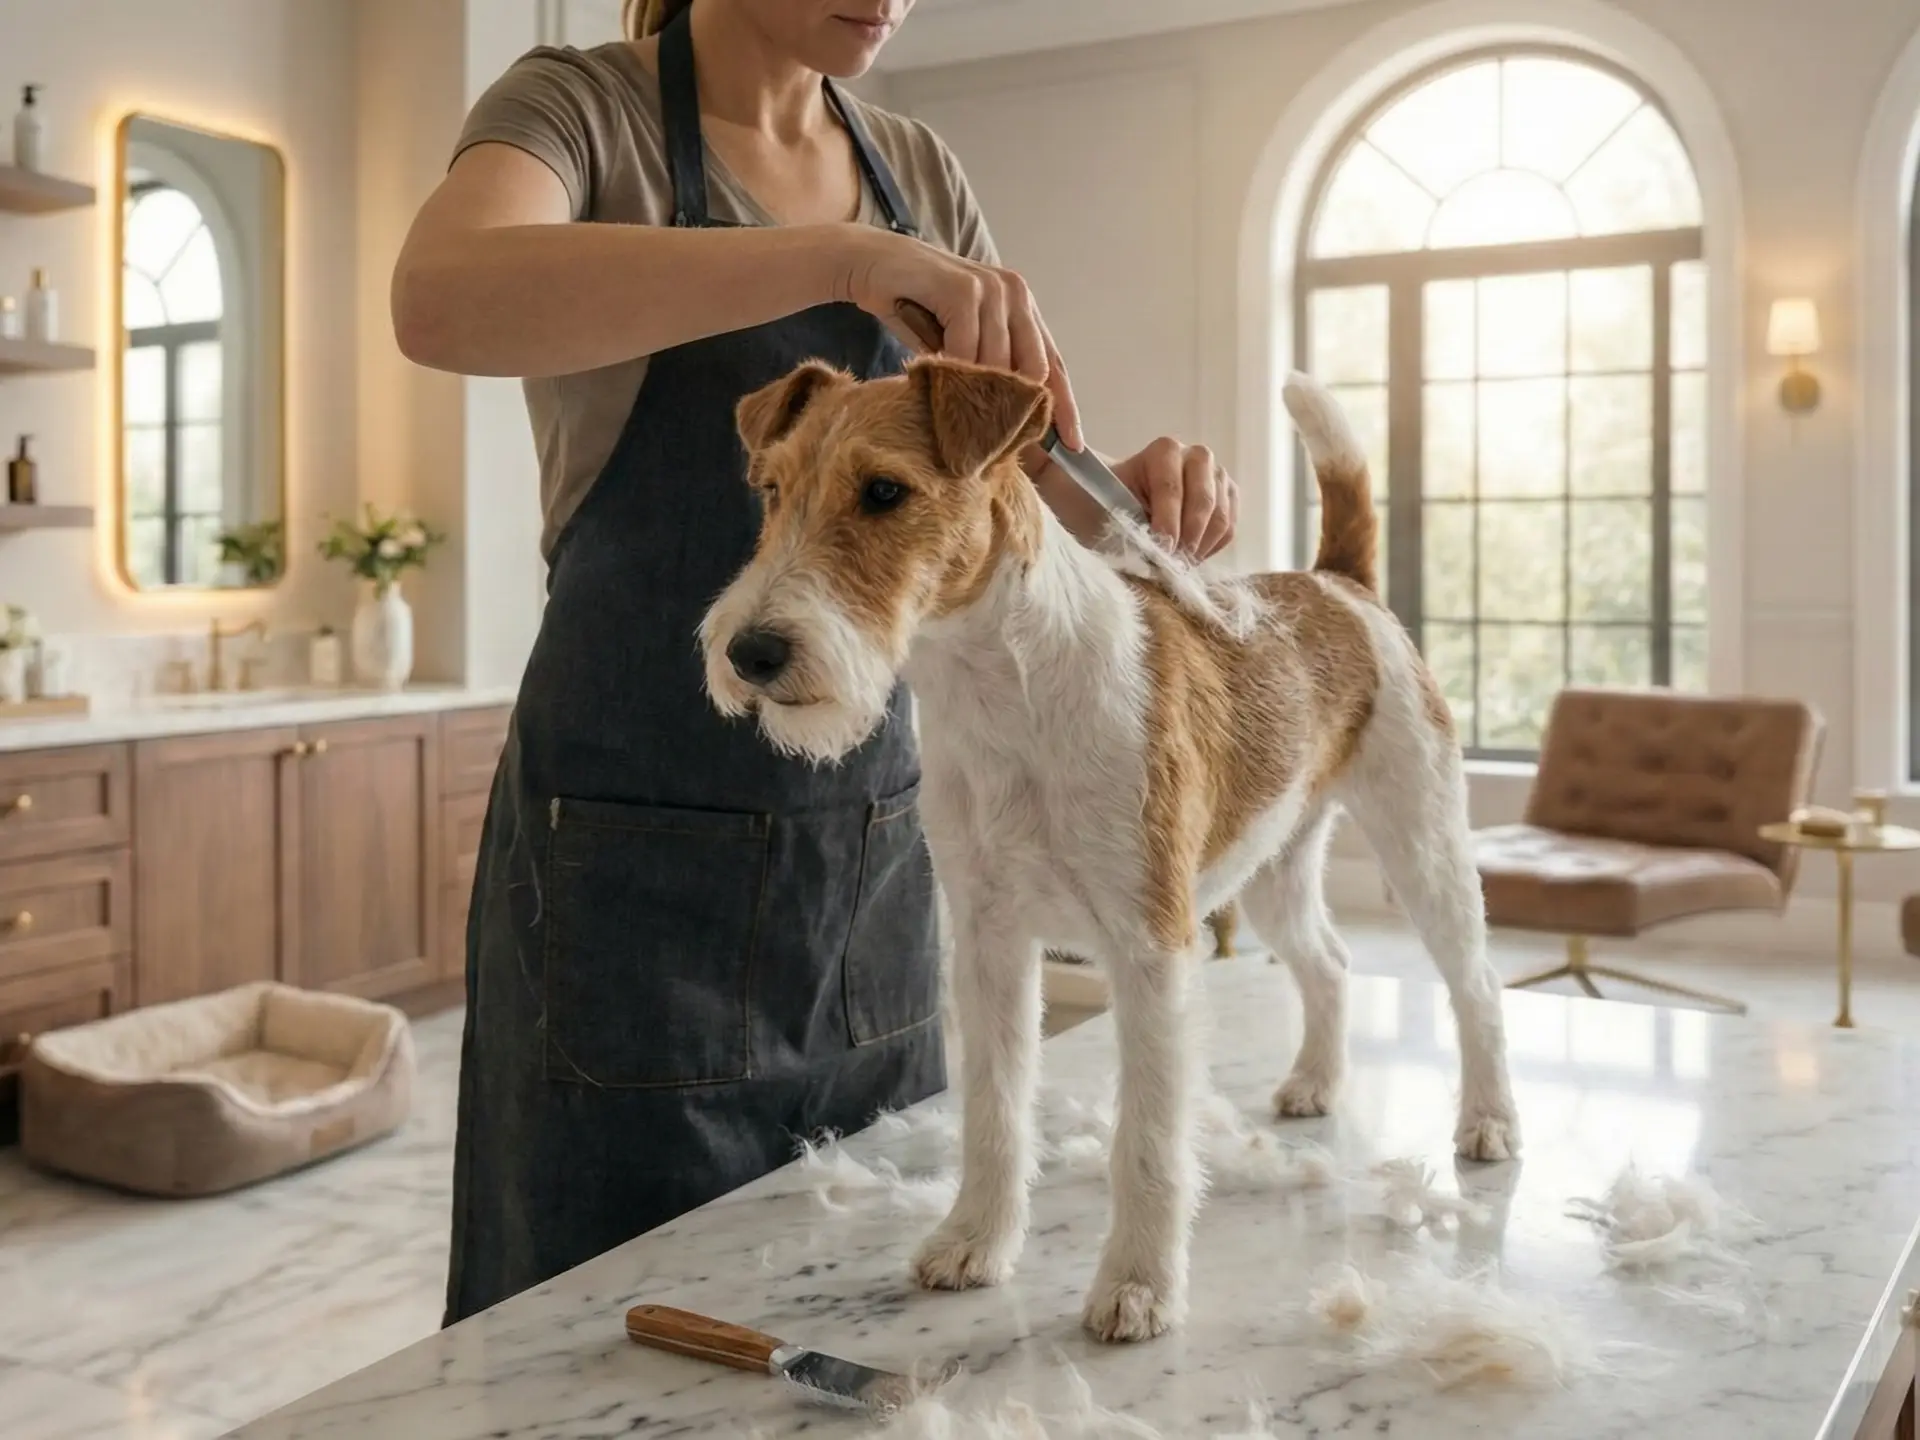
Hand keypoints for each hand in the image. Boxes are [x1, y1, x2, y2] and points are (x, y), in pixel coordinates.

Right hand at [833, 226, 1082, 449]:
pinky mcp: (964, 290)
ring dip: (975, 393)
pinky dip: (953, 371)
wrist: (873, 264)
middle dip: (1014, 408)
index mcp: (1022, 306)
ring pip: (998, 365)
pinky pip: (967, 351)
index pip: (1053, 363)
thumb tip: (1009, 426)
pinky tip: (937, 374)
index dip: (1065, 406)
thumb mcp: (961, 342)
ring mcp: (992, 288)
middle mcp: (1015, 293)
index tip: (1073, 445)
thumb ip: (987, 370)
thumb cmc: (916, 306)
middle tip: (990, 438)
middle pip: (1033, 370)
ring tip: (954, 407)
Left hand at [1110, 438, 1236, 559]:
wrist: (1118, 502)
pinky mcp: (1228, 497)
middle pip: (1204, 503)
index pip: (1171, 489)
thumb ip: (1129, 528)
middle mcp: (1196, 456)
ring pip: (1220, 519)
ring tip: (1176, 563)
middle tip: (1172, 564)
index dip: (1167, 524)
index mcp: (1164, 450)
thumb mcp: (1107, 510)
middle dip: (1188, 539)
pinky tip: (1187, 555)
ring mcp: (1217, 476)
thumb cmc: (1108, 504)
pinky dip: (1209, 549)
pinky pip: (1229, 529)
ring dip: (1199, 548)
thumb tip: (1154, 559)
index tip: (1160, 551)